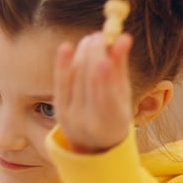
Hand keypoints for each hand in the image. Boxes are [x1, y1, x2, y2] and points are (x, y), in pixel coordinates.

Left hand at [53, 31, 133, 152]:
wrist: (93, 146)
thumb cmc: (115, 116)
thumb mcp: (123, 96)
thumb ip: (120, 69)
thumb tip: (123, 38)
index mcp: (110, 122)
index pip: (106, 95)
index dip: (105, 72)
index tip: (108, 48)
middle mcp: (87, 122)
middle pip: (88, 83)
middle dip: (93, 57)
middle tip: (99, 36)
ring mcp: (70, 117)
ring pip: (75, 81)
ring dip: (82, 56)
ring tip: (91, 39)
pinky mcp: (59, 111)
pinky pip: (60, 85)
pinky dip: (62, 65)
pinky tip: (66, 47)